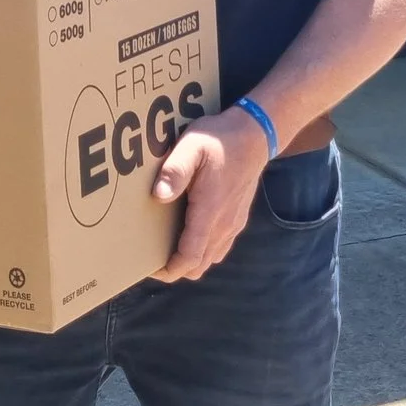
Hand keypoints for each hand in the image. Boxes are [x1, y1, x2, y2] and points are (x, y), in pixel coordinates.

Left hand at [149, 106, 270, 281]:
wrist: (255, 134)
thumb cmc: (220, 139)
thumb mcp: (193, 146)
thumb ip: (176, 170)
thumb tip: (158, 195)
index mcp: (210, 211)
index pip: (190, 258)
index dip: (169, 270)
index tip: (150, 267)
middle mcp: (224, 224)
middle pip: (199, 265)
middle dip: (176, 268)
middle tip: (154, 255)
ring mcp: (233, 224)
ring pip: (210, 258)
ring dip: (191, 259)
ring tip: (169, 245)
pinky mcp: (238, 219)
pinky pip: (219, 247)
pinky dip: (204, 249)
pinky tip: (190, 231)